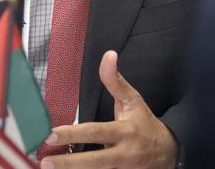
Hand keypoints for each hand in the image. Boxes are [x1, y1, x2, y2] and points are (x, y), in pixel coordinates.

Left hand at [40, 51, 177, 168]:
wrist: (168, 153)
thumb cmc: (145, 124)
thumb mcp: (133, 101)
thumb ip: (115, 81)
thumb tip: (108, 55)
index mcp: (125, 132)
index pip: (95, 132)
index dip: (72, 134)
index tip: (51, 134)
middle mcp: (123, 154)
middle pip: (93, 161)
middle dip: (68, 163)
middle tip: (45, 162)